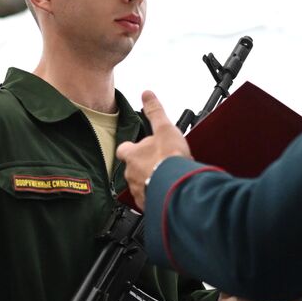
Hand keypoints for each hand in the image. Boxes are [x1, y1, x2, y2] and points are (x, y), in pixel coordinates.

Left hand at [114, 91, 191, 209]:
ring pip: (140, 186)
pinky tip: (168, 193)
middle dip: (143, 167)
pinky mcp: (148, 206)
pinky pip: (150, 201)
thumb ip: (155, 111)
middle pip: (132, 169)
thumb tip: (147, 94)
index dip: (131, 148)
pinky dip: (157, 197)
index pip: (123, 149)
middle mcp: (131, 175)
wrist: (178, 187)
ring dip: (150, 182)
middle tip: (158, 164)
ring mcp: (138, 192)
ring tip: (166, 179)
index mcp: (132, 156)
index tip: (139, 146)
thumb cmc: (169, 160)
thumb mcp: (164, 128)